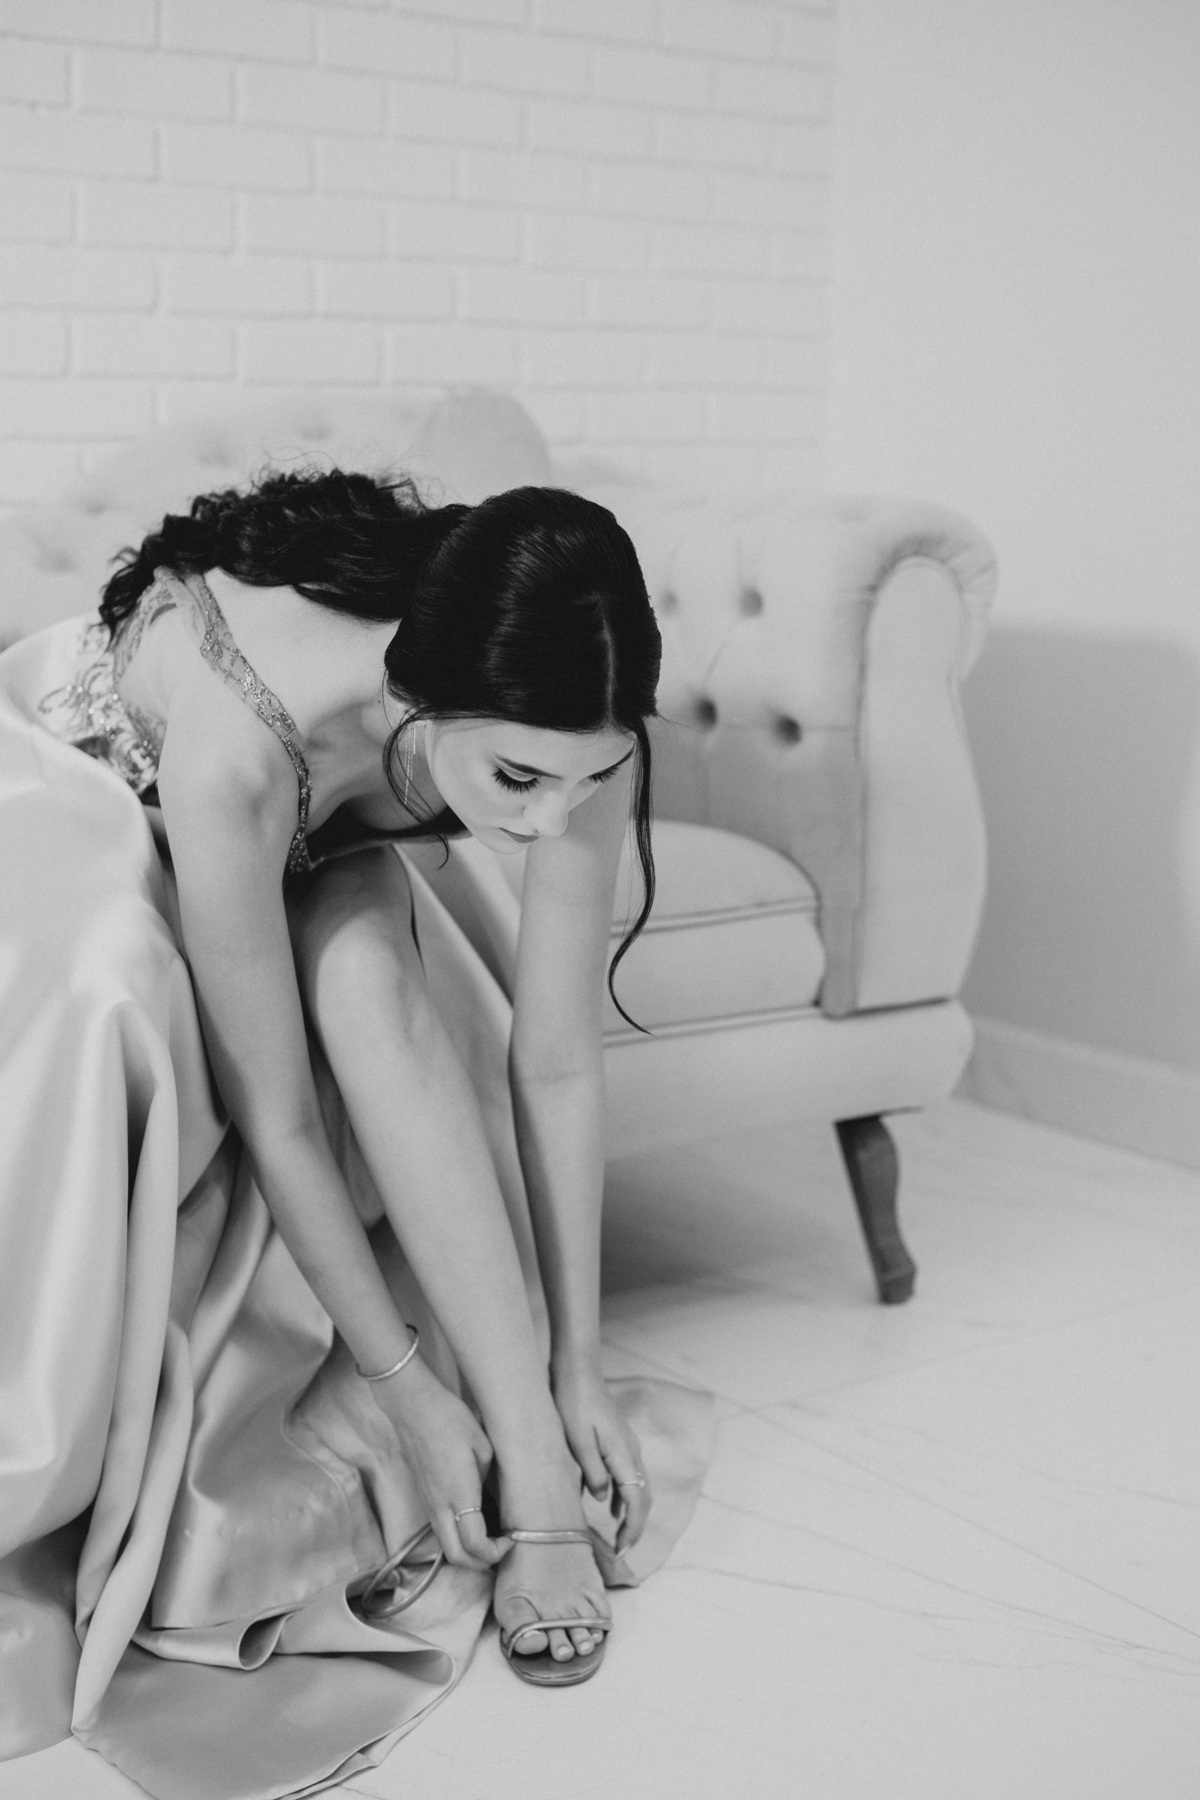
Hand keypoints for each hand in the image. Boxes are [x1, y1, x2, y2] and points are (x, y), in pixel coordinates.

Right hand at [371, 1360, 508, 1572]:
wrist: (412, 1406)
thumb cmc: (450, 1420)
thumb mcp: (483, 1446)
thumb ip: (488, 1478)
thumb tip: (487, 1494)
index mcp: (458, 1495)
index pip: (475, 1545)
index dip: (496, 1553)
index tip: (512, 1538)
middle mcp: (440, 1507)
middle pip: (457, 1558)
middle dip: (481, 1564)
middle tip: (501, 1548)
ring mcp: (429, 1504)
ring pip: (446, 1547)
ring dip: (468, 1553)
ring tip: (490, 1538)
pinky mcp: (424, 1497)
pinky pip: (440, 1530)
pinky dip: (457, 1538)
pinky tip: (473, 1522)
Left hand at [551, 1358, 650, 1553]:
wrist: (577, 1370)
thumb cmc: (573, 1403)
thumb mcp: (577, 1442)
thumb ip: (594, 1473)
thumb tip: (604, 1499)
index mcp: (624, 1454)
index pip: (637, 1502)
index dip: (631, 1530)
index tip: (620, 1552)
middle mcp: (632, 1451)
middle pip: (643, 1498)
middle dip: (635, 1527)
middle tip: (620, 1551)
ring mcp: (627, 1445)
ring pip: (637, 1487)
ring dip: (631, 1513)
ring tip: (617, 1535)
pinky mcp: (618, 1440)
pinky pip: (628, 1475)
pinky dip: (624, 1495)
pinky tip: (610, 1505)